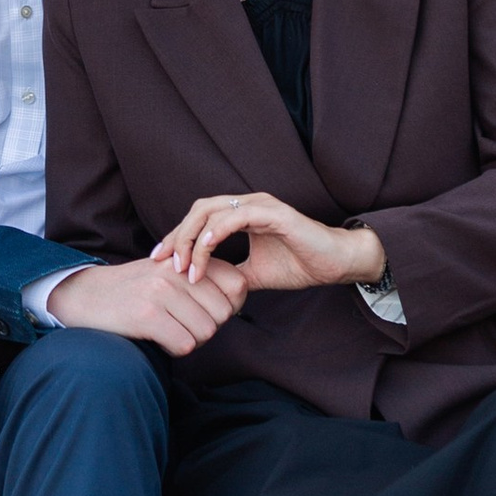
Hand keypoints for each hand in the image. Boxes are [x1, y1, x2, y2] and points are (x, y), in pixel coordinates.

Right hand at [48, 254, 248, 358]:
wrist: (84, 296)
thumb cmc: (133, 290)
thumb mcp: (168, 272)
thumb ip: (202, 279)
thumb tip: (239, 297)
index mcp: (186, 259)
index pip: (238, 285)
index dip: (230, 306)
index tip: (207, 311)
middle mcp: (176, 272)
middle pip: (222, 315)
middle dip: (206, 327)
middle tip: (180, 324)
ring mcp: (161, 292)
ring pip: (205, 333)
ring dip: (188, 339)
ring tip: (166, 329)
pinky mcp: (146, 315)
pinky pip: (184, 345)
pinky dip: (173, 349)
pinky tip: (156, 338)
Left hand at [153, 191, 384, 295]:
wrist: (335, 265)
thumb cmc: (300, 264)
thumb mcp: (255, 274)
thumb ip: (230, 276)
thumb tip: (205, 290)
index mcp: (243, 214)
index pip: (200, 218)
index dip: (178, 237)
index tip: (160, 261)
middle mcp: (248, 205)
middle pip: (199, 210)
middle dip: (177, 235)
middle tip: (161, 261)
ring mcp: (260, 206)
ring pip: (212, 211)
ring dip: (193, 239)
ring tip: (184, 266)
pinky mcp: (273, 214)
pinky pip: (236, 216)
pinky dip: (216, 232)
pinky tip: (205, 250)